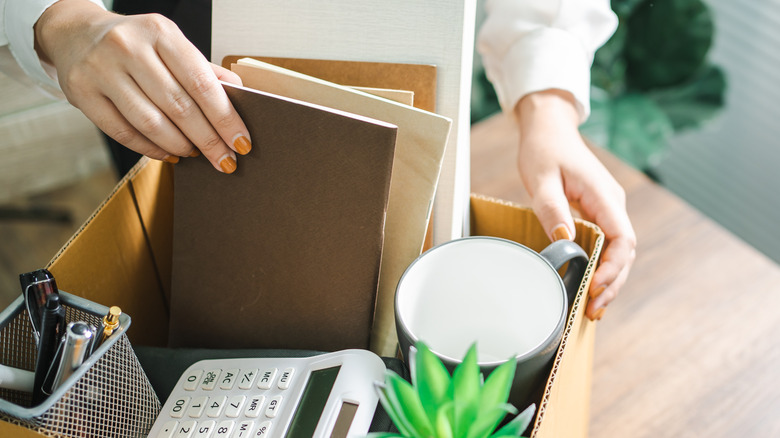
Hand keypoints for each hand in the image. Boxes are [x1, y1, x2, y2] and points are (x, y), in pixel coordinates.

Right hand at [34, 0, 250, 172]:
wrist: (77, 34)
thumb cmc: (135, 43)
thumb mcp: (170, 44)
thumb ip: (203, 69)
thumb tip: (239, 94)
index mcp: (161, 32)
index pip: (202, 83)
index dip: (226, 118)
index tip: (242, 142)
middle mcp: (130, 47)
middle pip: (179, 107)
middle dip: (208, 141)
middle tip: (226, 161)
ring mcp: (102, 70)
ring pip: (151, 123)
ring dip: (180, 146)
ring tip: (195, 154)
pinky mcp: (83, 94)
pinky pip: (123, 133)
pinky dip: (151, 149)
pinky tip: (168, 154)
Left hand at [514, 89, 635, 320]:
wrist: (549, 128)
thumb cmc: (544, 150)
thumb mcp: (541, 179)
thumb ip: (552, 210)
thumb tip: (565, 242)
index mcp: (603, 195)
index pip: (622, 239)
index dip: (613, 267)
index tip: (594, 287)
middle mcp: (612, 203)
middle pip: (625, 251)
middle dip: (613, 282)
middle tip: (593, 310)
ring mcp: (607, 207)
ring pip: (618, 250)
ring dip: (609, 279)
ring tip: (593, 307)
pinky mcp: (598, 211)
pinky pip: (607, 243)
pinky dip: (602, 266)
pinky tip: (591, 286)